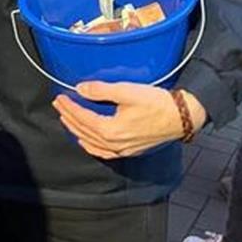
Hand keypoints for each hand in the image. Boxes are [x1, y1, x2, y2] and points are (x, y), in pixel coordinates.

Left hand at [52, 82, 206, 158]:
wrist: (181, 117)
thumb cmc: (156, 103)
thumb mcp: (127, 91)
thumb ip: (101, 90)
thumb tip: (80, 88)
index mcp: (110, 130)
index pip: (82, 118)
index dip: (69, 107)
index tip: (60, 97)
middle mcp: (114, 144)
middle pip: (83, 131)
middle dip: (69, 117)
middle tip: (59, 105)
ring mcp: (122, 150)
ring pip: (91, 143)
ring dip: (77, 130)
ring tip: (68, 119)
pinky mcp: (130, 151)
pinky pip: (103, 152)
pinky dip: (91, 146)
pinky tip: (87, 141)